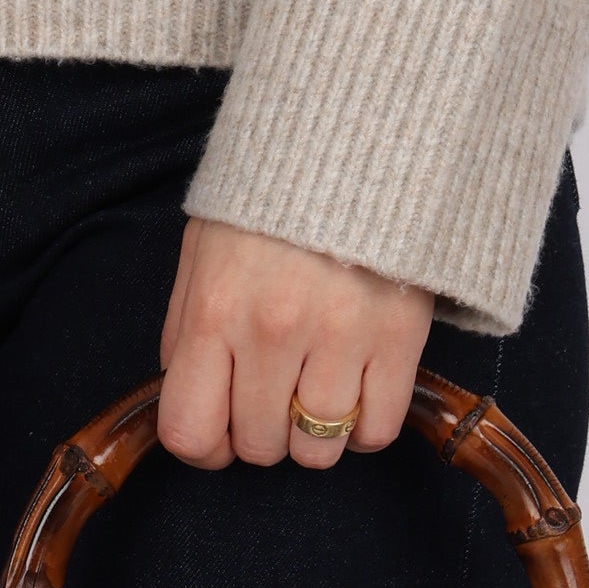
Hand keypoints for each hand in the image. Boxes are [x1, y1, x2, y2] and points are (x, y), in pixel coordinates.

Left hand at [155, 220, 433, 472]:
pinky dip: (365, 428)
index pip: (189, 432)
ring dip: (315, 434)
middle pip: (258, 447)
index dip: (205, 446)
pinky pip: (376, 432)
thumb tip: (195, 399)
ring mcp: (340, 338)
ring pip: (317, 451)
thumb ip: (189, 330)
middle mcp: (273, 332)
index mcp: (214, 311)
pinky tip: (359, 391)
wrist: (359, 136)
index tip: (222, 428)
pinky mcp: (400, 338)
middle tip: (278, 391)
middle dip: (263, 431)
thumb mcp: (204, 252)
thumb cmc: (272, 199)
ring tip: (320, 389)